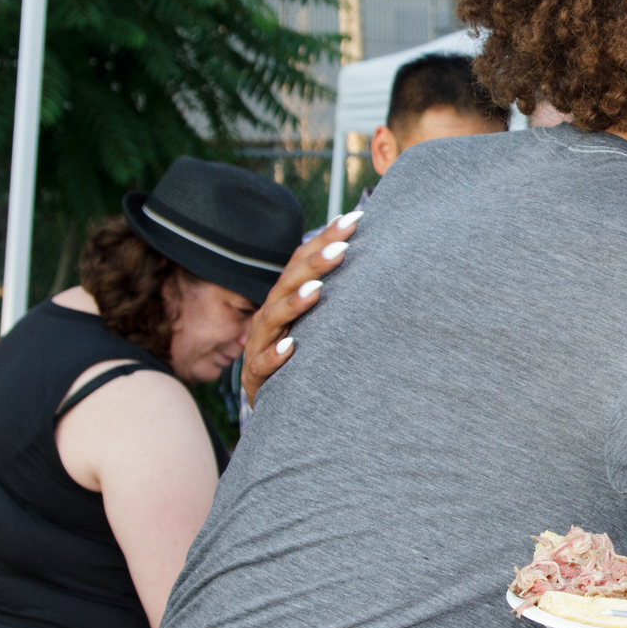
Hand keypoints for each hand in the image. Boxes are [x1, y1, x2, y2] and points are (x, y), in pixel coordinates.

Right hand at [242, 211, 359, 406]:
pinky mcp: (257, 378)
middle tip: (343, 247)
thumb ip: (334, 294)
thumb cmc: (300, 358)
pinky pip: (263, 365)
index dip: (325, 239)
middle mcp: (270, 316)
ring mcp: (260, 345)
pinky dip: (276, 355)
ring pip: (274, 319)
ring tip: (317, 290)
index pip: (302, 262)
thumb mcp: (315, 323)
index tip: (354, 219)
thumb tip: (369, 258)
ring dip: (295, 303)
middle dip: (315, 264)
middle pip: (289, 282)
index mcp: (284, 299)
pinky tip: (292, 347)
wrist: (275, 408)